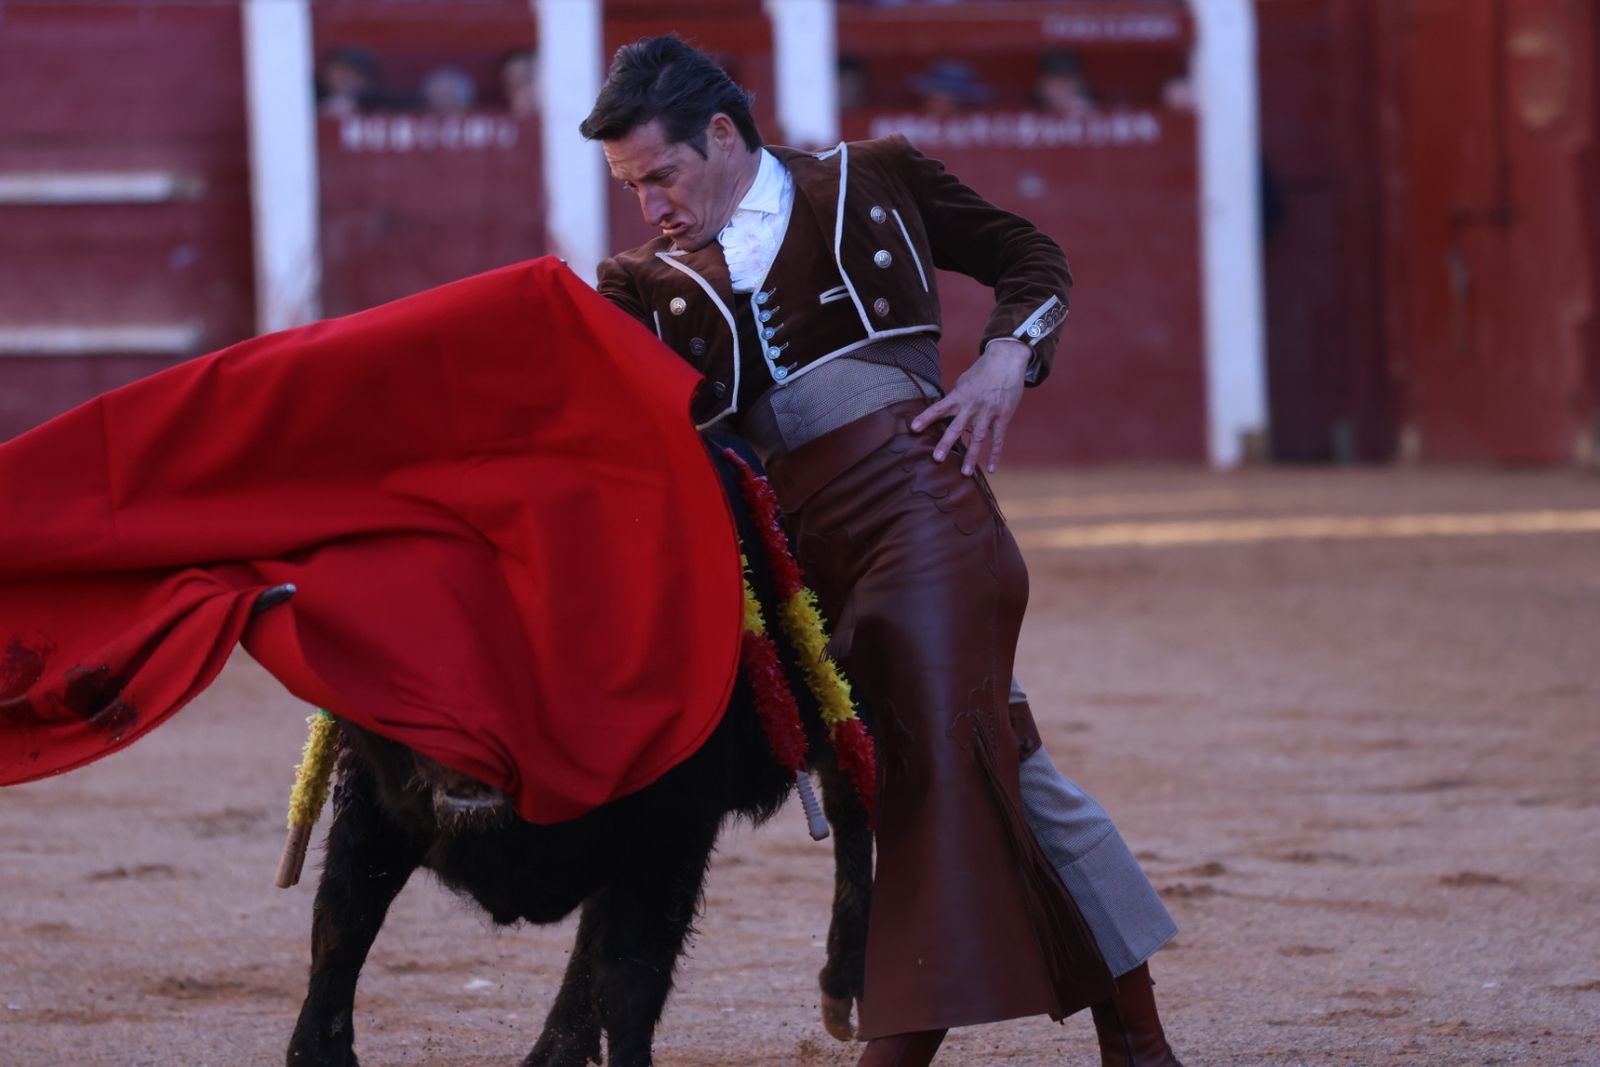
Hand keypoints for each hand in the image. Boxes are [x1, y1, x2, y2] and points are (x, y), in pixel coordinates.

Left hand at [911, 339, 1029, 474]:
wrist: (1006, 359)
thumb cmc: (983, 370)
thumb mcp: (964, 381)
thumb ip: (956, 398)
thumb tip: (946, 411)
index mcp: (959, 396)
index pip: (939, 408)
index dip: (926, 417)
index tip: (913, 428)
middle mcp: (972, 406)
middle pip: (957, 427)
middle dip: (946, 443)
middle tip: (937, 458)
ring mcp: (988, 412)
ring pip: (978, 437)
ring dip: (971, 456)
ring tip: (965, 472)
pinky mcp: (1003, 416)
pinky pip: (998, 438)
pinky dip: (995, 453)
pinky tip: (991, 467)